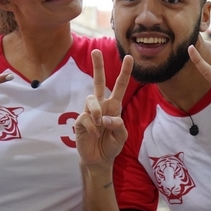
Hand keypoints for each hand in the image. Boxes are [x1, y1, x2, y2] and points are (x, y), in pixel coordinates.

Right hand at [75, 50, 132, 168]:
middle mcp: (101, 106)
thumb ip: (119, 126)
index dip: (125, 72)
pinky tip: (94, 135)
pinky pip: (85, 118)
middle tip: (96, 51)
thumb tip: (107, 118)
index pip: (119, 86)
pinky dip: (92, 127)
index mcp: (114, 106)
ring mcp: (90, 113)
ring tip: (101, 123)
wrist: (99, 160)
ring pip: (91, 100)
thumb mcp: (122, 137)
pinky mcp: (80, 121)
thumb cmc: (111, 145)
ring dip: (97, 111)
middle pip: (98, 82)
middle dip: (98, 66)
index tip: (129, 57)